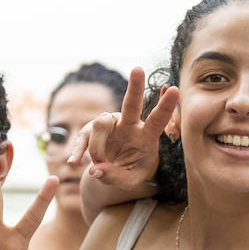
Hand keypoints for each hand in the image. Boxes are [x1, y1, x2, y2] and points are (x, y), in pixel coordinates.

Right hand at [68, 67, 177, 190]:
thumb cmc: (129, 171)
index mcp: (145, 136)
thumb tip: (96, 171)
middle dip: (135, 86)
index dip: (165, 106)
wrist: (113, 171)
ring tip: (99, 167)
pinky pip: (82, 137)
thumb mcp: (130, 180)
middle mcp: (128, 124)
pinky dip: (77, 151)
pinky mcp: (90, 130)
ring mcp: (109, 124)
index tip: (175, 89)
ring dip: (97, 149)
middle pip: (131, 103)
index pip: (157, 120)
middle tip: (138, 69)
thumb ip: (116, 177)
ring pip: (101, 124)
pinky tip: (73, 162)